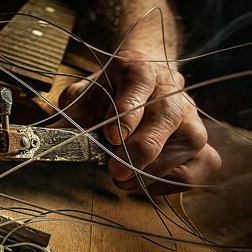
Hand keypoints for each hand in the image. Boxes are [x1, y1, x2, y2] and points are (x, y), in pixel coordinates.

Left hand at [55, 50, 220, 193]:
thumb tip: (45, 138)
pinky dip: (180, 179)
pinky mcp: (201, 138)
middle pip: (168, 115)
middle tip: (116, 170)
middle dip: (142, 148)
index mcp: (137, 68)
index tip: (112, 136)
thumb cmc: (110, 91)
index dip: (127, 111)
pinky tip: (150, 182)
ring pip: (192, 140)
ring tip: (127, 179)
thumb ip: (69, 115)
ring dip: (158, 168)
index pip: (139, 82)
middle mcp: (170, 87)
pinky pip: (206, 162)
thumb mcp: (84, 96)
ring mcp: (190, 113)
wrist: (141, 79)